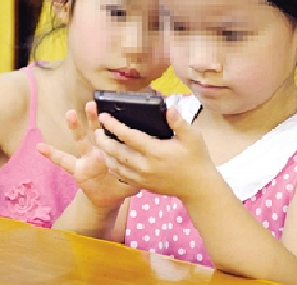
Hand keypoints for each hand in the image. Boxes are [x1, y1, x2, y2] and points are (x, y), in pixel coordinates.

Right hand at [37, 101, 137, 209]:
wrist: (108, 198)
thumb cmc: (122, 184)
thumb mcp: (135, 179)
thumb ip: (141, 174)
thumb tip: (153, 168)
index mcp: (113, 150)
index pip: (112, 134)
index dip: (113, 124)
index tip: (112, 110)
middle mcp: (100, 150)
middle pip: (96, 130)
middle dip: (93, 117)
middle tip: (92, 103)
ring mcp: (87, 158)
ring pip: (81, 140)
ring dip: (75, 127)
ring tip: (70, 113)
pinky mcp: (78, 169)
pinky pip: (63, 161)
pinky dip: (52, 154)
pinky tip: (40, 147)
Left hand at [94, 107, 216, 201]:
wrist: (199, 188)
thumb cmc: (197, 159)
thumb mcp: (193, 137)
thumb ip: (179, 122)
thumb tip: (168, 108)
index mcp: (155, 151)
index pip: (129, 136)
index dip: (114, 126)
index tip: (104, 116)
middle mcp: (146, 166)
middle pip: (117, 152)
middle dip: (104, 140)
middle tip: (97, 130)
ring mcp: (143, 178)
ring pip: (117, 166)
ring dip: (106, 154)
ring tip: (100, 144)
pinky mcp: (144, 185)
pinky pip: (123, 176)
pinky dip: (114, 167)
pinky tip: (111, 161)